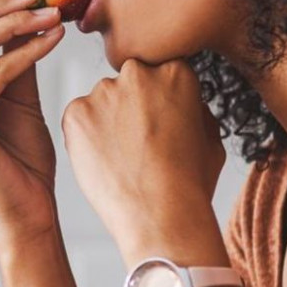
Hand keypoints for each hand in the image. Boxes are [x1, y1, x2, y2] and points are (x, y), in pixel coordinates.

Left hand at [61, 60, 225, 255]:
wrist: (161, 215)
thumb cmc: (190, 183)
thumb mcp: (211, 137)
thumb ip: (194, 108)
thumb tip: (182, 102)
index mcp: (175, 72)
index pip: (160, 75)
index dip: (159, 103)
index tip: (159, 125)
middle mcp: (137, 73)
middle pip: (128, 83)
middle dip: (132, 107)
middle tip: (139, 144)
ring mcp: (103, 91)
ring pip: (101, 102)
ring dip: (107, 122)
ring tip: (122, 160)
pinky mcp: (76, 113)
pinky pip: (78, 120)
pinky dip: (86, 139)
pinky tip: (104, 163)